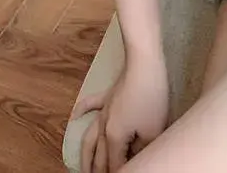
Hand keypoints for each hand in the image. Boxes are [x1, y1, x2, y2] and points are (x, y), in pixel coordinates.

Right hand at [72, 57, 168, 172]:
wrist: (143, 65)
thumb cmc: (150, 98)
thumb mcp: (153, 131)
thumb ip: (142, 150)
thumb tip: (137, 159)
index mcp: (115, 138)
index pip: (114, 165)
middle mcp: (104, 127)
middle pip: (99, 156)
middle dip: (98, 172)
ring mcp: (104, 111)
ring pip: (89, 138)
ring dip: (85, 155)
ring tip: (82, 169)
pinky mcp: (107, 96)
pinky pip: (89, 104)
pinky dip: (80, 111)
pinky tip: (73, 116)